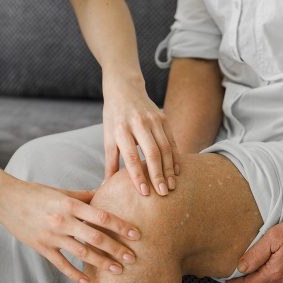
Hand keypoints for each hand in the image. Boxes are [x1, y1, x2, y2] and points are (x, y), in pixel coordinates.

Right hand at [0, 178, 140, 282]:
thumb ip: (85, 196)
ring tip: (118, 271)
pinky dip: (75, 275)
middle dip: (116, 249)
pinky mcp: (42, 247)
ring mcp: (52, 236)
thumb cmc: (36, 193)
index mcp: (70, 205)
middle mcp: (63, 221)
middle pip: (95, 238)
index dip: (120, 226)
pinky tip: (89, 282)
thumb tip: (107, 191)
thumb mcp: (62, 192)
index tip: (136, 234)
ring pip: (82, 254)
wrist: (6, 199)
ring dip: (102, 263)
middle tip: (133, 258)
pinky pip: (62, 264)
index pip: (101, 216)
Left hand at [102, 74, 179, 195]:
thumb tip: (105, 186)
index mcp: (121, 130)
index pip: (131, 156)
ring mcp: (153, 119)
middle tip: (163, 193)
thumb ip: (110, 161)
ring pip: (165, 148)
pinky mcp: (163, 118)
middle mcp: (138, 124)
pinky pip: (172, 140)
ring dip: (169, 169)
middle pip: (152, 153)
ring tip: (171, 186)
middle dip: (158, 174)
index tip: (144, 192)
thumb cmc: (114, 117)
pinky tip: (177, 171)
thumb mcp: (108, 136)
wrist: (125, 88)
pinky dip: (175, 157)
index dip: (138, 175)